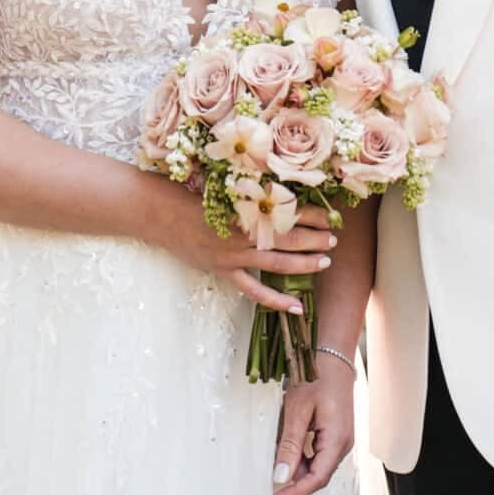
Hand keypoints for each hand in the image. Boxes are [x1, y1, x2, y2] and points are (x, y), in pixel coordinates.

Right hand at [148, 185, 336, 313]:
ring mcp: (234, 256)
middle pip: (287, 238)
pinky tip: (296, 307)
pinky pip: (254, 290)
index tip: (329, 215)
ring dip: (304, 263)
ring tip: (324, 261)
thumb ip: (250, 193)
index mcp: (244, 209)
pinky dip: (276, 300)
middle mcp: (243, 233)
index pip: (287, 213)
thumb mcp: (224, 187)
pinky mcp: (224, 271)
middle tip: (333, 239)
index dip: (310, 215)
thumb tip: (279, 190)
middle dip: (314, 239)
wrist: (160, 213)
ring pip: (277, 262)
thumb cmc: (190, 194)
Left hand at [271, 357, 355, 494]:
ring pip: (319, 465)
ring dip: (298, 469)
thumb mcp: (297, 411)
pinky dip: (303, 457)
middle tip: (272, 484)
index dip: (296, 492)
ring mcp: (341, 438)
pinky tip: (289, 449)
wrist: (332, 355)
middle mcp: (343, 443)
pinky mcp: (336, 432)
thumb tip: (281, 476)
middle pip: (319, 475)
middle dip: (296, 483)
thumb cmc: (317, 376)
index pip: (317, 479)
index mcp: (337, 440)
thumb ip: (289, 445)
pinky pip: (320, 454)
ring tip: (278, 461)